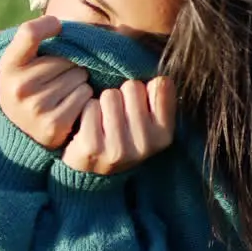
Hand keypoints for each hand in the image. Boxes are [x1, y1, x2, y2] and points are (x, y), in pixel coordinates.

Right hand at [0, 15, 92, 149]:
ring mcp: (36, 108)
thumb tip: (59, 24)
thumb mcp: (19, 59)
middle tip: (58, 76)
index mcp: (9, 66)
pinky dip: (84, 98)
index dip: (47, 25)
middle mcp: (20, 87)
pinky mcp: (54, 124)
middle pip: (67, 58)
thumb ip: (33, 35)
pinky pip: (85, 96)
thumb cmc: (27, 84)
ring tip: (63, 92)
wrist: (21, 129)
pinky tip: (69, 105)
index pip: (29, 32)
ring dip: (79, 82)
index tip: (56, 27)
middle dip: (70, 65)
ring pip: (79, 77)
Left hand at [62, 77, 176, 174]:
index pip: (160, 85)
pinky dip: (87, 111)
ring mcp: (118, 148)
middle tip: (117, 114)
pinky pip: (90, 106)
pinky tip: (89, 127)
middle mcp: (145, 144)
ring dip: (103, 102)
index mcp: (164, 135)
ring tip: (103, 120)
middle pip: (133, 86)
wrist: (92, 171)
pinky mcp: (92, 147)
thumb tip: (160, 79)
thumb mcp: (150, 124)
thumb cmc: (123, 137)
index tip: (138, 105)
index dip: (145, 89)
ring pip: (110, 95)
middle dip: (122, 95)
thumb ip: (159, 100)